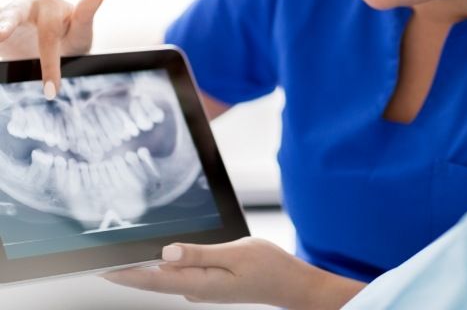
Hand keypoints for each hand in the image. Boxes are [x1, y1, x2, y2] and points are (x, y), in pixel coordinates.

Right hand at [0, 0, 102, 95]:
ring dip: (0, 24)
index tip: (52, 88)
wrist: (52, 45)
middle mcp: (25, 4)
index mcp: (50, 4)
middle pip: (15, 16)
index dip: (50, 63)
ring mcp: (7, 13)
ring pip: (2, 16)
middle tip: (2, 35)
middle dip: (7, 25)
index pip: (49, 35)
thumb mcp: (81, 33)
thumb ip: (85, 15)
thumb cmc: (70, 37)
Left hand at [103, 237, 365, 308]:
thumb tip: (167, 252)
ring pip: (166, 277)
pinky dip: (164, 266)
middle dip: (128, 271)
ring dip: (144, 269)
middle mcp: (198, 289)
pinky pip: (180, 273)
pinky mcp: (210, 283)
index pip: (155, 278)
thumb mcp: (236, 254)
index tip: (102, 267)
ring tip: (123, 257)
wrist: (290, 283)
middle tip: (102, 260)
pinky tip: (160, 257)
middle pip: (156, 279)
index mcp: (201, 283)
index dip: (126, 273)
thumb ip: (200, 254)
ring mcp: (204, 287)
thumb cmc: (269, 267)